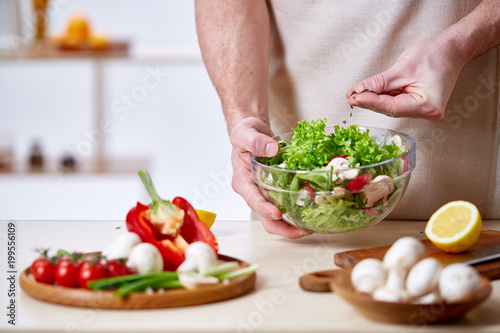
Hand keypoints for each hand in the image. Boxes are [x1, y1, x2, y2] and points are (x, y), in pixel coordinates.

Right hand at [230, 117, 311, 238]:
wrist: (253, 133)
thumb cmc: (245, 133)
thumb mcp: (245, 133)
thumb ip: (255, 141)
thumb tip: (271, 149)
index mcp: (242, 181)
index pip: (252, 200)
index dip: (264, 209)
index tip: (277, 214)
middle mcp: (253, 192)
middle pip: (266, 218)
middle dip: (283, 228)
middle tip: (303, 230)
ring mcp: (265, 194)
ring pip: (277, 218)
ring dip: (292, 226)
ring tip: (310, 228)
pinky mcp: (276, 191)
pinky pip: (287, 205)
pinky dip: (298, 212)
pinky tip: (312, 212)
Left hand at [346, 35, 465, 119]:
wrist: (453, 50)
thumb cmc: (437, 55)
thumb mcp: (404, 67)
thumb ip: (381, 82)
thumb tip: (361, 90)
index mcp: (427, 106)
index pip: (392, 107)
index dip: (372, 102)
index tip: (356, 97)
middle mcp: (426, 112)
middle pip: (390, 109)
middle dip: (369, 102)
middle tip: (350, 97)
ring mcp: (422, 109)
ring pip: (391, 106)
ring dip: (373, 100)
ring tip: (354, 94)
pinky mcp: (417, 104)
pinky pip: (396, 102)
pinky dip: (381, 97)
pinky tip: (367, 93)